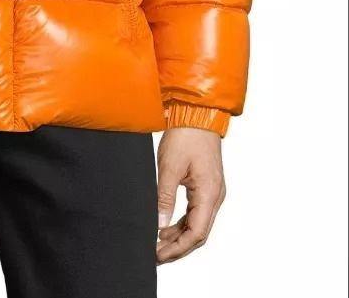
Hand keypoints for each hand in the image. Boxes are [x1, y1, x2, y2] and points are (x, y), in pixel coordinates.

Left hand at [156, 127, 225, 263]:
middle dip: (177, 247)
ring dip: (179, 236)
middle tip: (156, 255)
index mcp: (209, 194)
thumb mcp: (169, 167)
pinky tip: (166, 226)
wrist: (197, 115)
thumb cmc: (186, 136)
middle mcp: (215, 196)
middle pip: (198, 233)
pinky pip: (196, 212)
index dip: (177, 248)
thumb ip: (164, 197)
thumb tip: (159, 223)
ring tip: (158, 244)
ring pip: (197, 224)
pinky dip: (182, 223)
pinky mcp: (206, 186)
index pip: (196, 233)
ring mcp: (212, 192)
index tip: (158, 255)